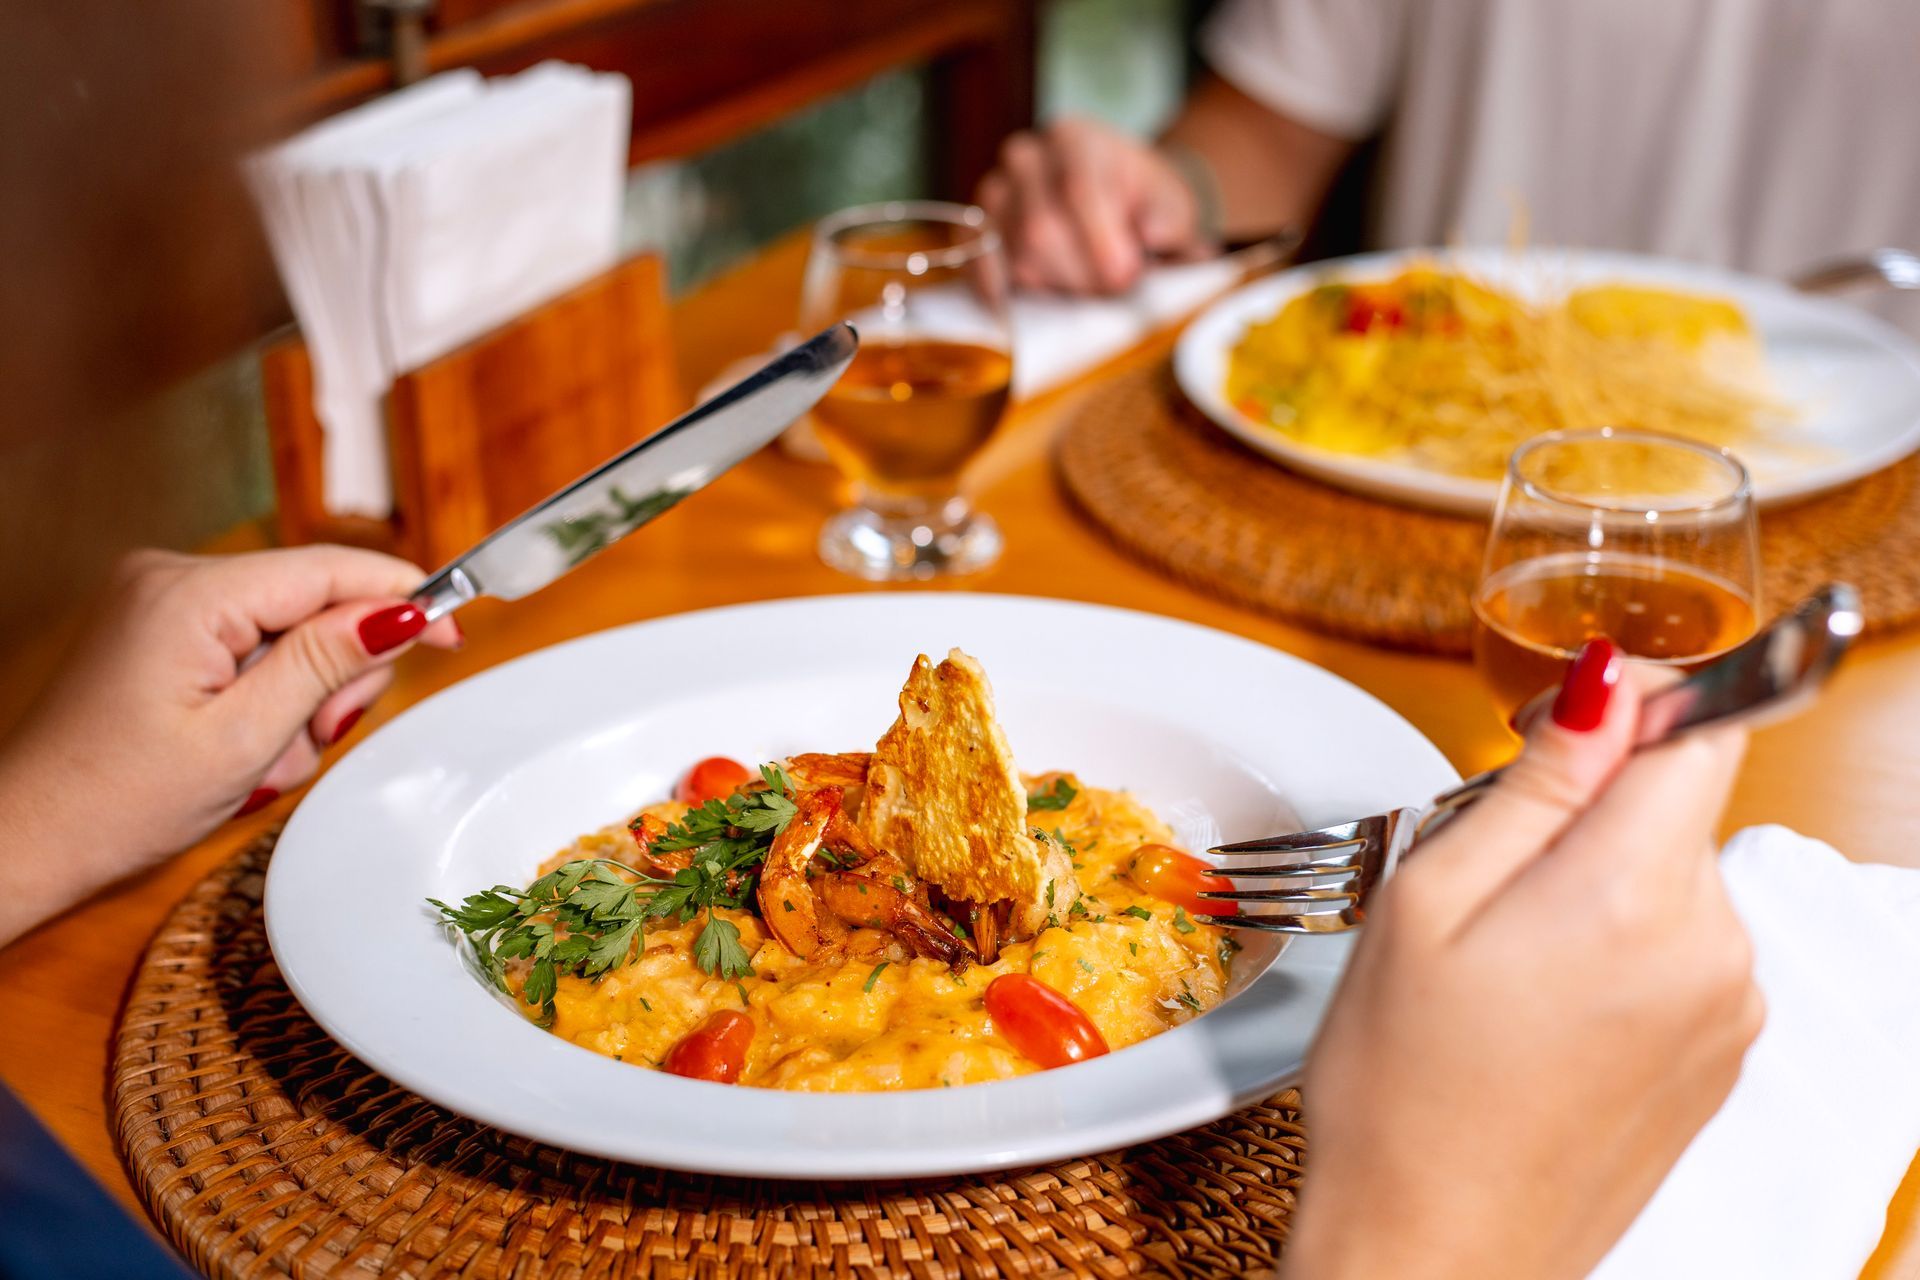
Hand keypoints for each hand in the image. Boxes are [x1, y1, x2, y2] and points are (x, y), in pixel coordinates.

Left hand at [0, 546, 460, 945]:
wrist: (26, 839)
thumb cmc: (117, 803)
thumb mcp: (245, 740)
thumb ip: (325, 664)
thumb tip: (401, 612)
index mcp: (190, 595)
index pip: (328, 570)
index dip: (402, 596)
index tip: (454, 629)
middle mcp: (171, 576)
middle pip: (313, 597)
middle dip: (334, 671)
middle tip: (310, 737)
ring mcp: (159, 598)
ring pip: (288, 625)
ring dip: (298, 694)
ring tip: (262, 755)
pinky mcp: (158, 624)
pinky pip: (250, 640)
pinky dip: (265, 691)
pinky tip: (240, 740)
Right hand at [976, 116, 1211, 295]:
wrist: (1119, 206)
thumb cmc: (1144, 207)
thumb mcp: (1172, 205)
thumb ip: (1169, 217)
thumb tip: (1154, 233)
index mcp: (1074, 138)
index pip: (1076, 188)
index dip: (1100, 241)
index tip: (1125, 276)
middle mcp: (1025, 158)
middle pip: (1041, 230)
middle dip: (1083, 274)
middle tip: (1114, 288)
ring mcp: (994, 193)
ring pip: (1017, 257)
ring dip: (1058, 287)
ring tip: (1087, 284)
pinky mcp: (977, 231)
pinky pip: (981, 267)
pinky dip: (1009, 293)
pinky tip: (1038, 300)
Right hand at [1283, 641, 1760, 1278]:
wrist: (1436, 1254)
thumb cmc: (1404, 1095)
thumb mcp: (1428, 904)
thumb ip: (1533, 785)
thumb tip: (1602, 686)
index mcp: (1639, 895)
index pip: (1702, 726)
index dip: (1629, 704)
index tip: (1558, 727)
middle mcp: (1715, 948)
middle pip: (1675, 804)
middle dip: (1586, 807)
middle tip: (1480, 875)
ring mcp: (1728, 1008)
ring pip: (1671, 875)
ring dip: (1596, 880)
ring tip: (1498, 958)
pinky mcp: (1720, 1054)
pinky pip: (1679, 948)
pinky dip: (1616, 946)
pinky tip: (1536, 1005)